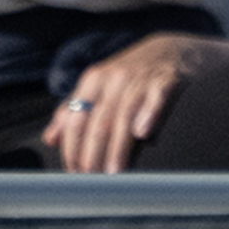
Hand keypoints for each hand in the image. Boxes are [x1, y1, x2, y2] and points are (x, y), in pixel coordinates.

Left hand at [42, 31, 228, 174]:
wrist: (178, 49)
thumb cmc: (136, 74)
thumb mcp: (101, 86)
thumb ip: (74, 110)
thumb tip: (50, 139)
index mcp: (94, 79)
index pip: (76, 118)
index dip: (73, 147)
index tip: (75, 172)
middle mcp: (115, 77)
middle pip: (98, 121)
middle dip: (93, 153)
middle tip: (93, 179)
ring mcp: (142, 77)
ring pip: (123, 115)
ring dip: (117, 146)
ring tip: (114, 171)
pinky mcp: (169, 78)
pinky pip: (156, 97)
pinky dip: (148, 113)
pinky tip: (143, 133)